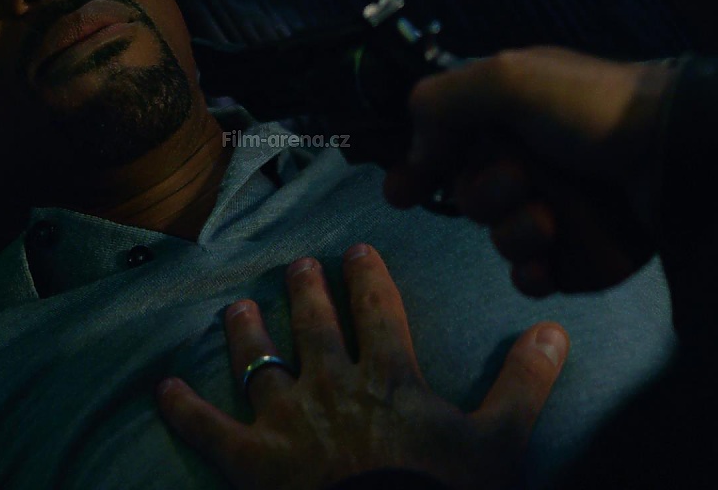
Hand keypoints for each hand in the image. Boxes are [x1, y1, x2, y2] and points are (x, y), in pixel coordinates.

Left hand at [157, 244, 568, 489]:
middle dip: (305, 291)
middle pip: (313, 325)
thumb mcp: (500, 443)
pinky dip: (185, 411)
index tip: (357, 251)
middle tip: (296, 265)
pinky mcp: (252, 465)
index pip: (378, 311)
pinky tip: (162, 390)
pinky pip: (210, 432)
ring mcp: (287, 424)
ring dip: (247, 334)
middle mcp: (332, 387)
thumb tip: (555, 329)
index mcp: (389, 378)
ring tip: (237, 310)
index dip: (367, 278)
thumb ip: (525, 383)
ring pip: (260, 364)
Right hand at [384, 48, 680, 295]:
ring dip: (516, 230)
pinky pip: (530, 277)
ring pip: (498, 239)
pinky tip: (549, 261)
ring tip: (552, 217)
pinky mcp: (577, 255)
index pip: (443, 145)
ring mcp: (554, 211)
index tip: (401, 191)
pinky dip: (534, 271)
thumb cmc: (592, 106)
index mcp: (507, 117)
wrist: (674, 155)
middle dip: (485, 193)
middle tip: (520, 179)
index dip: (416, 169)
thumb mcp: (508, 77)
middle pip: (467, 196)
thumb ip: (443, 100)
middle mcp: (527, 162)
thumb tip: (416, 153)